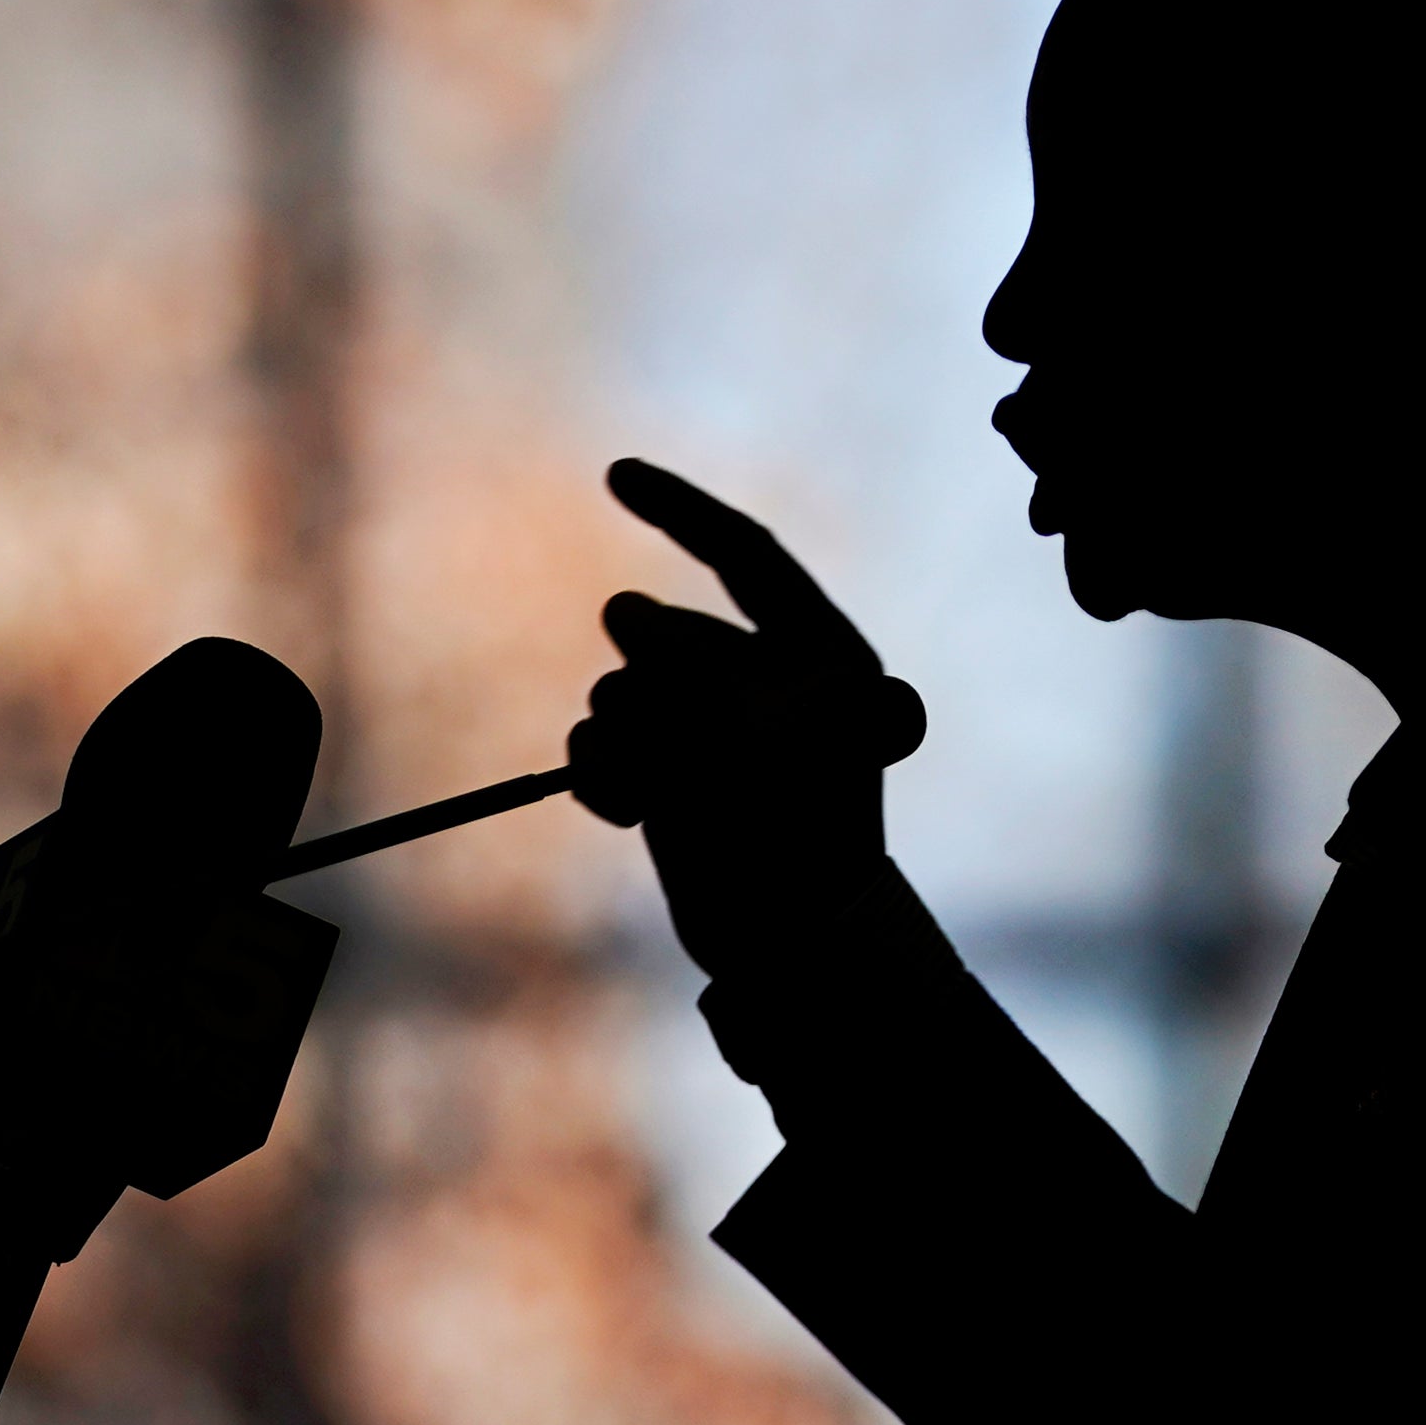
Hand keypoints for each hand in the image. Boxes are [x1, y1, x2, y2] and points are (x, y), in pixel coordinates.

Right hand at [570, 458, 929, 983]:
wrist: (794, 950)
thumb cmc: (796, 837)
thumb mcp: (747, 731)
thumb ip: (682, 661)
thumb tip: (621, 614)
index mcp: (820, 653)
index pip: (743, 556)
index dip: (681, 511)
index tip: (614, 474)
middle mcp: (765, 684)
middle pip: (666, 635)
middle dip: (653, 680)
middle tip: (685, 739)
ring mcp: (712, 733)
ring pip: (623, 691)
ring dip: (625, 736)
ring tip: (661, 791)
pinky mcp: (671, 780)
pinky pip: (605, 743)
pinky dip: (604, 771)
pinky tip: (623, 807)